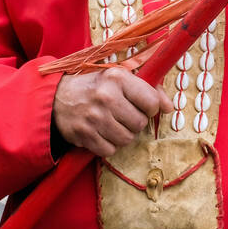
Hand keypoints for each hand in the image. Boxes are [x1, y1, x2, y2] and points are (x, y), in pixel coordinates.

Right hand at [52, 69, 173, 157]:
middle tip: (123, 115)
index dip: (151, 108)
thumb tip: (170, 107)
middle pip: (140, 124)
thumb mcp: (119, 78)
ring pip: (127, 139)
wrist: (57, 97)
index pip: (151, 102)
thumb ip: (148, 89)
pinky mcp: (84, 135)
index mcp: (117, 78)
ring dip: (123, 135)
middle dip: (135, 122)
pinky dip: (108, 145)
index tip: (142, 106)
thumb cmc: (95, 87)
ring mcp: (94, 117)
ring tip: (112, 124)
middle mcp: (106, 97)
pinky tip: (101, 133)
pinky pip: (110, 150)